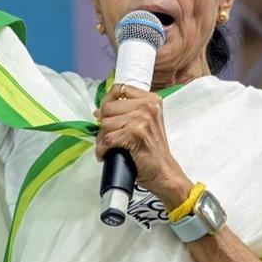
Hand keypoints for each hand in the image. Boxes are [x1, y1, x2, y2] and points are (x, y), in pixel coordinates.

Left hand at [94, 84, 191, 207]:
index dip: (107, 102)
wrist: (164, 173)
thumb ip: (125, 112)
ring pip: (105, 124)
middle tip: (107, 138)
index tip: (104, 115)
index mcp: (151, 100)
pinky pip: (107, 139)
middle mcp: (148, 106)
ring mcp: (142, 119)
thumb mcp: (144, 124)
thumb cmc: (152, 151)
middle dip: (102, 125)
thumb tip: (97, 111)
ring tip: (109, 148)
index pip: (118, 89)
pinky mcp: (135, 134)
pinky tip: (106, 155)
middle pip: (108, 108)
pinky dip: (102, 150)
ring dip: (101, 139)